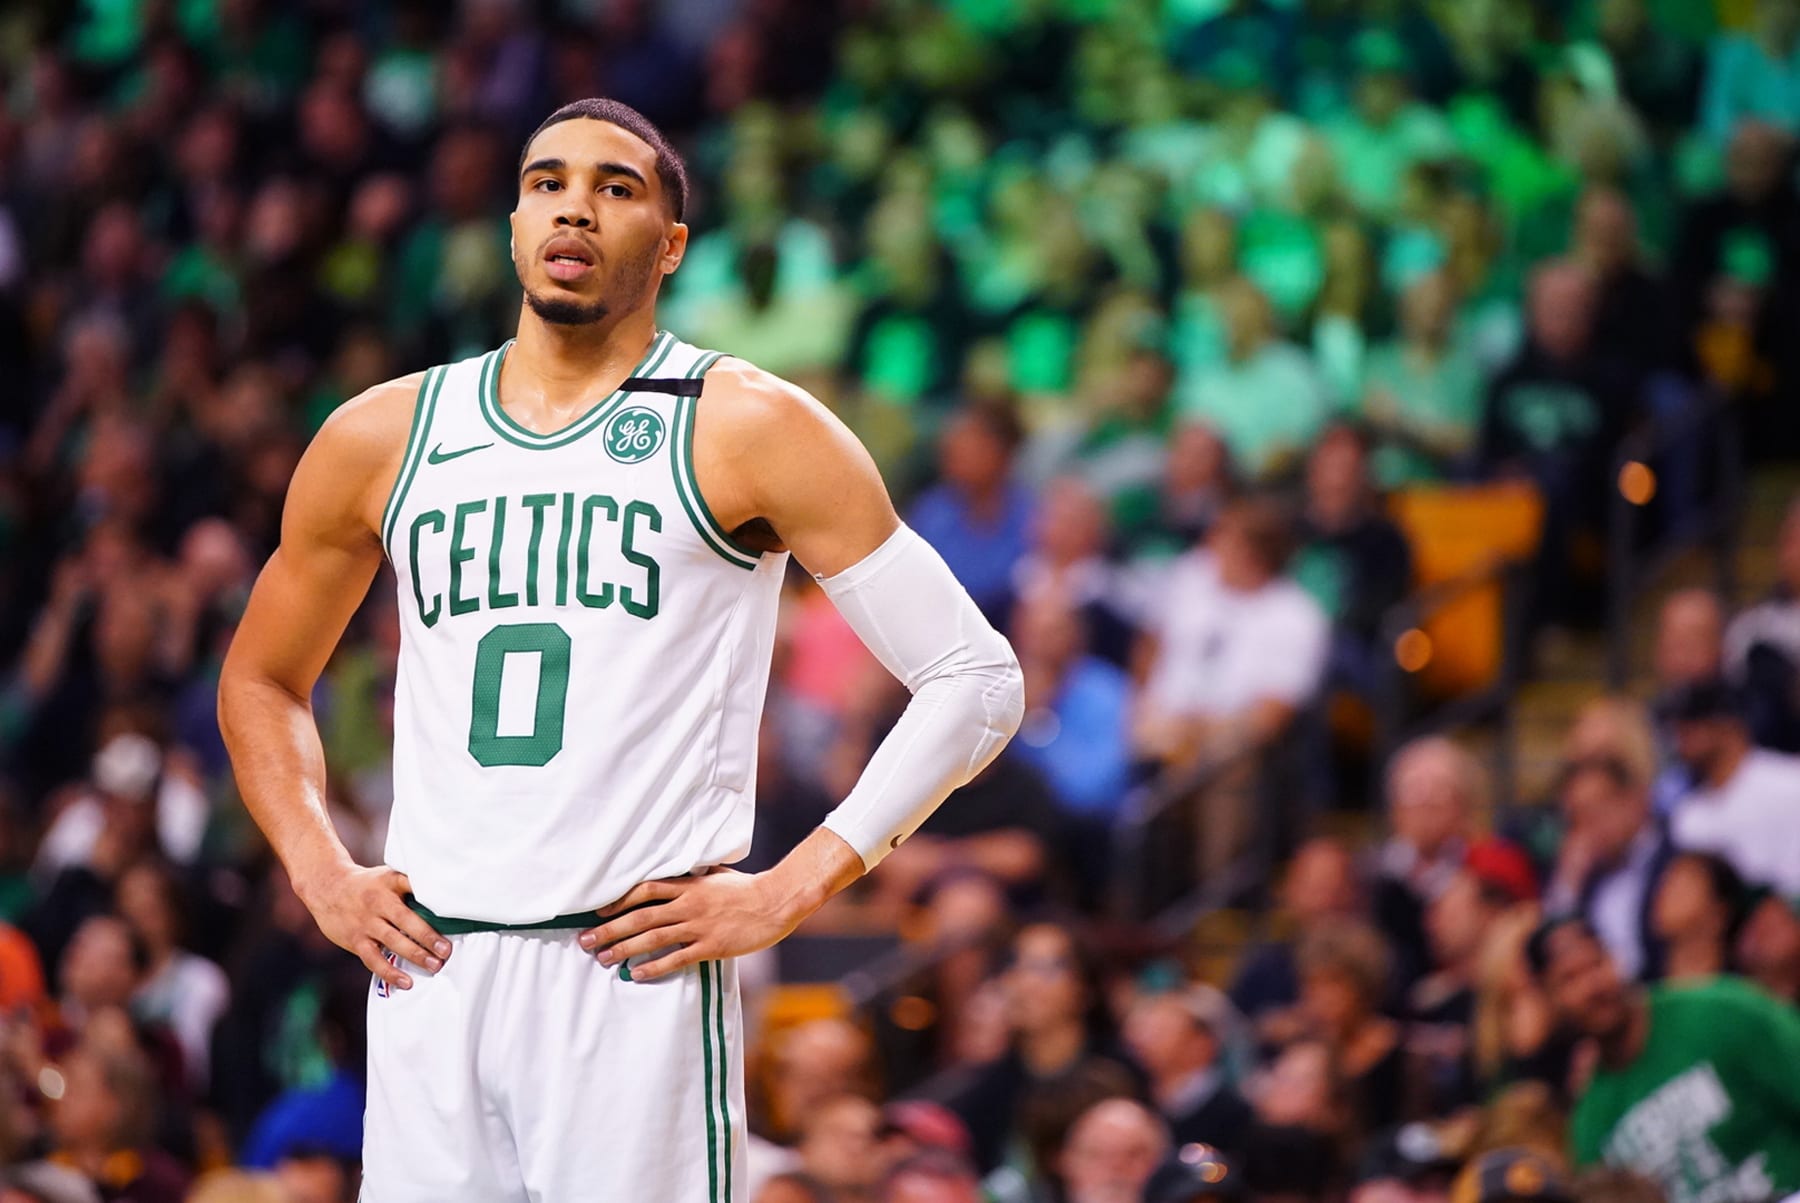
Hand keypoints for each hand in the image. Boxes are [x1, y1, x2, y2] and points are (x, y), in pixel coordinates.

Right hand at [296, 864, 449, 990]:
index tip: (451, 909)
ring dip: (415, 955)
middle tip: (446, 950)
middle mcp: (378, 902)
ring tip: (434, 966)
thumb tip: (444, 899)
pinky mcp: (355, 940)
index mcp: (390, 882)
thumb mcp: (388, 875)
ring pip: (392, 941)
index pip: (413, 886)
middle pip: (406, 920)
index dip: (431, 896)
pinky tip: (406, 982)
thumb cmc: (367, 884)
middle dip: (428, 936)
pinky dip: (390, 972)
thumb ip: (411, 885)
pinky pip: (374, 959)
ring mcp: (366, 923)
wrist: (327, 887)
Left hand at [580, 868, 808, 981]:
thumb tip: (674, 877)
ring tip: (602, 958)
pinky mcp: (710, 946)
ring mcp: (698, 926)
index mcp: (688, 885)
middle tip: (585, 940)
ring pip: (652, 938)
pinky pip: (676, 959)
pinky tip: (635, 974)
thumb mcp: (716, 875)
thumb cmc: (747, 888)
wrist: (775, 902)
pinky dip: (653, 966)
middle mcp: (688, 904)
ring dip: (623, 948)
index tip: (598, 912)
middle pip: (640, 916)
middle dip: (609, 929)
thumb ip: (693, 878)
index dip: (618, 901)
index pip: (645, 889)